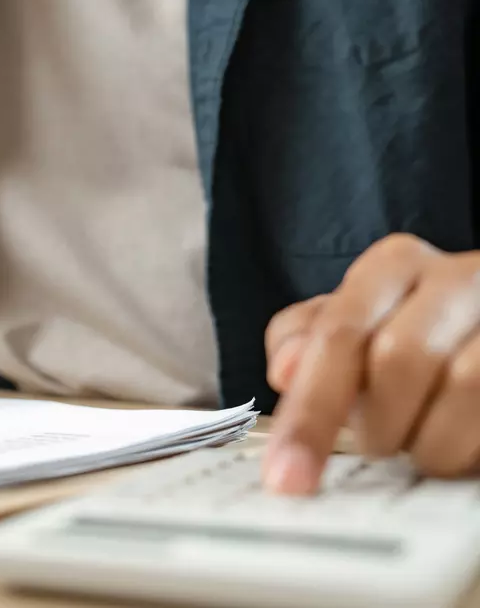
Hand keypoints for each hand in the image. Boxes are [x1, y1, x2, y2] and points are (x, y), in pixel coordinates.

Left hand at [263, 233, 479, 493]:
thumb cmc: (415, 332)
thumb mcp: (355, 326)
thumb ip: (307, 342)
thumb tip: (285, 370)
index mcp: (393, 267)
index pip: (338, 334)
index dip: (309, 412)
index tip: (287, 478)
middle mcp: (454, 278)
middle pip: (399, 356)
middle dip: (378, 423)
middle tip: (375, 445)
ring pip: (464, 383)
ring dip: (432, 440)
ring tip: (424, 446)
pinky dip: (473, 446)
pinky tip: (463, 445)